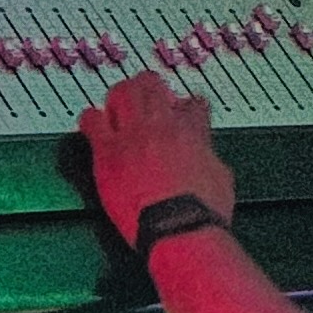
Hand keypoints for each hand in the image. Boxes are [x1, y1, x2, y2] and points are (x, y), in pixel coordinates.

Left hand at [79, 71, 234, 248]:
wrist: (177, 227)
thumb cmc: (201, 211)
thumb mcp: (221, 177)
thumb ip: (209, 158)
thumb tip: (209, 159)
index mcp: (192, 130)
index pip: (192, 103)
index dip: (189, 105)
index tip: (186, 111)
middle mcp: (161, 126)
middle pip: (152, 85)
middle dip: (151, 87)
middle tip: (149, 94)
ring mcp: (132, 137)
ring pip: (121, 93)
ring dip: (122, 95)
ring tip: (121, 101)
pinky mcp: (108, 153)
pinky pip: (92, 121)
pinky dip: (92, 118)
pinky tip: (94, 122)